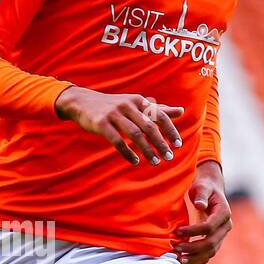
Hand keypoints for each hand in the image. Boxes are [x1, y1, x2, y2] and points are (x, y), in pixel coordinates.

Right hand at [55, 86, 182, 166]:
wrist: (82, 102)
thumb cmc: (113, 106)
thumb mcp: (135, 104)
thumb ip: (157, 109)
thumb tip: (181, 111)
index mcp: (138, 100)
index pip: (159, 115)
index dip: (170, 130)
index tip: (178, 144)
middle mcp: (128, 105)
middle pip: (149, 126)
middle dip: (161, 143)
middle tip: (169, 157)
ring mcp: (114, 114)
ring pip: (135, 135)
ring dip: (147, 150)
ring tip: (155, 162)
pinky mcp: (101, 123)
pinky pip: (118, 141)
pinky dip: (128, 153)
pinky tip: (135, 161)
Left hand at [171, 161, 231, 263]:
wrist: (211, 191)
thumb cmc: (204, 187)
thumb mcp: (202, 186)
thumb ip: (201, 195)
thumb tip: (199, 205)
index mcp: (224, 213)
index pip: (209, 227)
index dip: (193, 231)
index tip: (177, 232)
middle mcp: (226, 226)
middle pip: (211, 243)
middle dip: (192, 248)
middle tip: (175, 247)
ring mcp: (221, 235)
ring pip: (211, 252)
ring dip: (195, 258)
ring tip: (179, 259)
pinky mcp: (216, 240)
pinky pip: (208, 254)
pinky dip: (197, 260)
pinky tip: (184, 261)